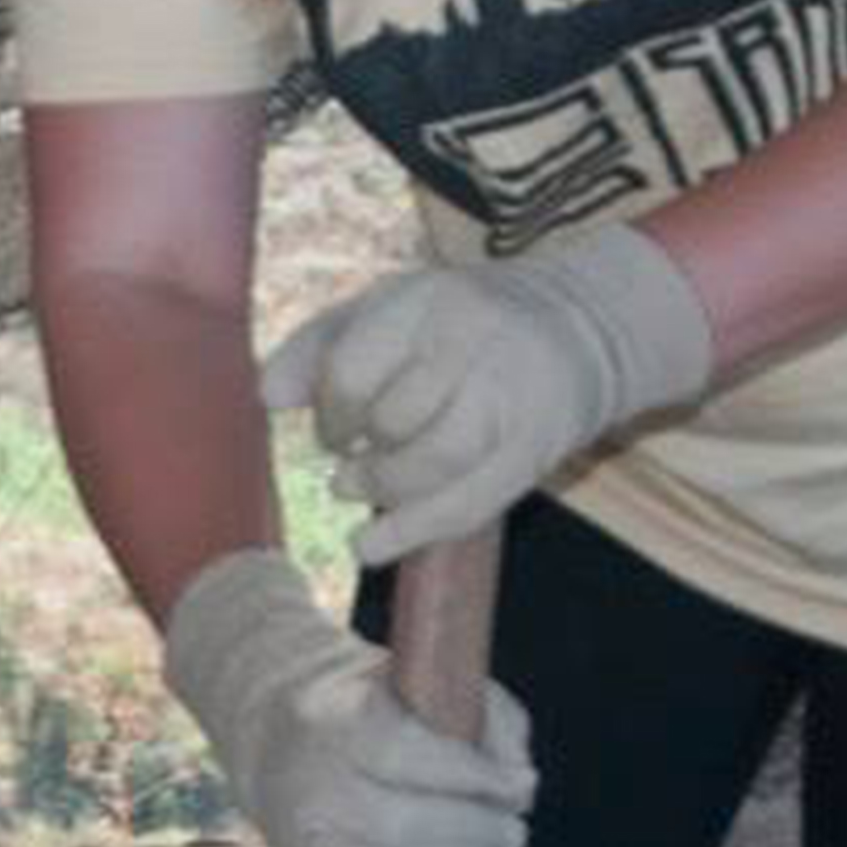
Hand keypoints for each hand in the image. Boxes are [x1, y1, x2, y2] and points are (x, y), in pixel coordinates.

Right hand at [153, 546, 533, 846]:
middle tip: (512, 839)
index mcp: (343, 722)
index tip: (520, 788)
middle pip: (403, 825)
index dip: (472, 776)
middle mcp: (316, 785)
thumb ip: (491, 717)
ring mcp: (306, 842)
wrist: (280, 743)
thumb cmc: (381, 716)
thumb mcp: (430, 688)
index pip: (406, 754)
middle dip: (477, 837)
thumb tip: (520, 778)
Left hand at [260, 219, 710, 568]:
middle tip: (349, 458)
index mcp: (430, 299)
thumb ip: (321, 344)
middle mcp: (476, 341)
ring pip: (432, 464)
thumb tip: (269, 395)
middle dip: (357, 451)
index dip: (329, 413)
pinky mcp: (535, 449)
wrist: (577, 330)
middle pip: (392, 420)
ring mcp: (511, 396)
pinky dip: (412, 532)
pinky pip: (468, 503)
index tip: (333, 427)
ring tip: (359, 488)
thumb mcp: (388, 310)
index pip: (353, 370)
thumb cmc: (458, 323)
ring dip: (383, 490)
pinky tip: (370, 547)